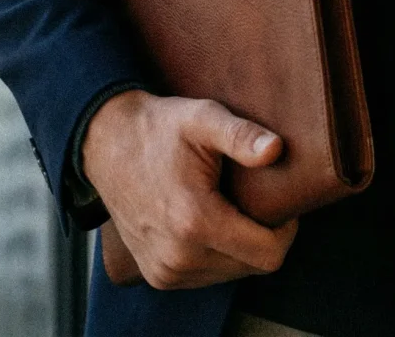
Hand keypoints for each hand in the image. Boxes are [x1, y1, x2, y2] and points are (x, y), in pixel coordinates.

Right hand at [82, 90, 297, 289]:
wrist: (109, 144)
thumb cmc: (160, 128)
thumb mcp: (202, 118)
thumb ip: (240, 135)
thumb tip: (275, 150)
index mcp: (195, 221)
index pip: (268, 253)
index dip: (285, 228)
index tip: (279, 200)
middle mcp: (179, 257)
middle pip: (253, 265)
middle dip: (263, 234)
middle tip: (253, 196)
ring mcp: (166, 271)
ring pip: (232, 273)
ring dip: (240, 245)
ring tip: (229, 205)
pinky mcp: (158, 275)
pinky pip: (208, 275)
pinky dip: (218, 253)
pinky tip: (211, 220)